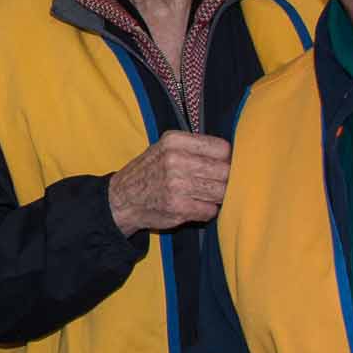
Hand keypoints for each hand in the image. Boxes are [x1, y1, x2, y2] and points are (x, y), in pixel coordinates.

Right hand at [107, 132, 232, 234]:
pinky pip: (210, 210)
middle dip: (224, 180)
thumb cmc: (149, 172)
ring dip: (216, 197)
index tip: (220, 166)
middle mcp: (175, 160)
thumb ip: (194, 148)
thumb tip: (232, 157)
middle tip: (213, 184)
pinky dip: (206, 211)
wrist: (121, 199)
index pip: (221, 148)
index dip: (226, 160)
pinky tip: (193, 206)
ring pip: (220, 192)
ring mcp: (176, 185)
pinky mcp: (178, 207)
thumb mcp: (164, 148)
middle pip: (224, 171)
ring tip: (202, 195)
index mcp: (174, 141)